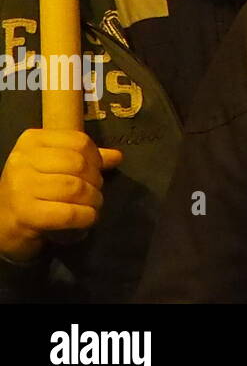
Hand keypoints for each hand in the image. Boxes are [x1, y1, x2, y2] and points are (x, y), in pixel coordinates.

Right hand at [0, 129, 121, 262]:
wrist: (2, 223)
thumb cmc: (32, 191)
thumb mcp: (54, 166)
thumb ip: (84, 159)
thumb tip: (117, 156)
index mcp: (31, 141)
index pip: (79, 141)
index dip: (96, 158)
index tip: (96, 170)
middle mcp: (22, 160)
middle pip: (78, 164)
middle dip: (95, 180)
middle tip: (95, 191)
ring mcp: (21, 187)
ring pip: (75, 188)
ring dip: (93, 200)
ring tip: (93, 205)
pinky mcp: (25, 214)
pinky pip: (68, 213)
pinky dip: (85, 217)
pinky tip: (88, 219)